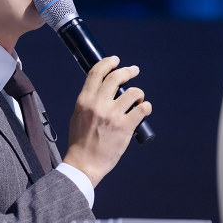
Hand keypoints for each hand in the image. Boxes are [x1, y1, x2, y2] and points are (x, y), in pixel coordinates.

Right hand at [62, 55, 151, 186]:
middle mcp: (98, 105)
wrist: (84, 163)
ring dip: (138, 93)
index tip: (115, 60)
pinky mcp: (125, 127)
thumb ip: (89, 101)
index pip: (96, 73)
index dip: (107, 62)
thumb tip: (102, 89)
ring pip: (133, 92)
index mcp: (84, 101)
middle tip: (134, 70)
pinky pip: (142, 109)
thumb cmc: (80, 141)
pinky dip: (146, 106)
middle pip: (116, 77)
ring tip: (138, 99)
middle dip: (128, 71)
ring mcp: (112, 116)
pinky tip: (144, 109)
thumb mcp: (77, 115)